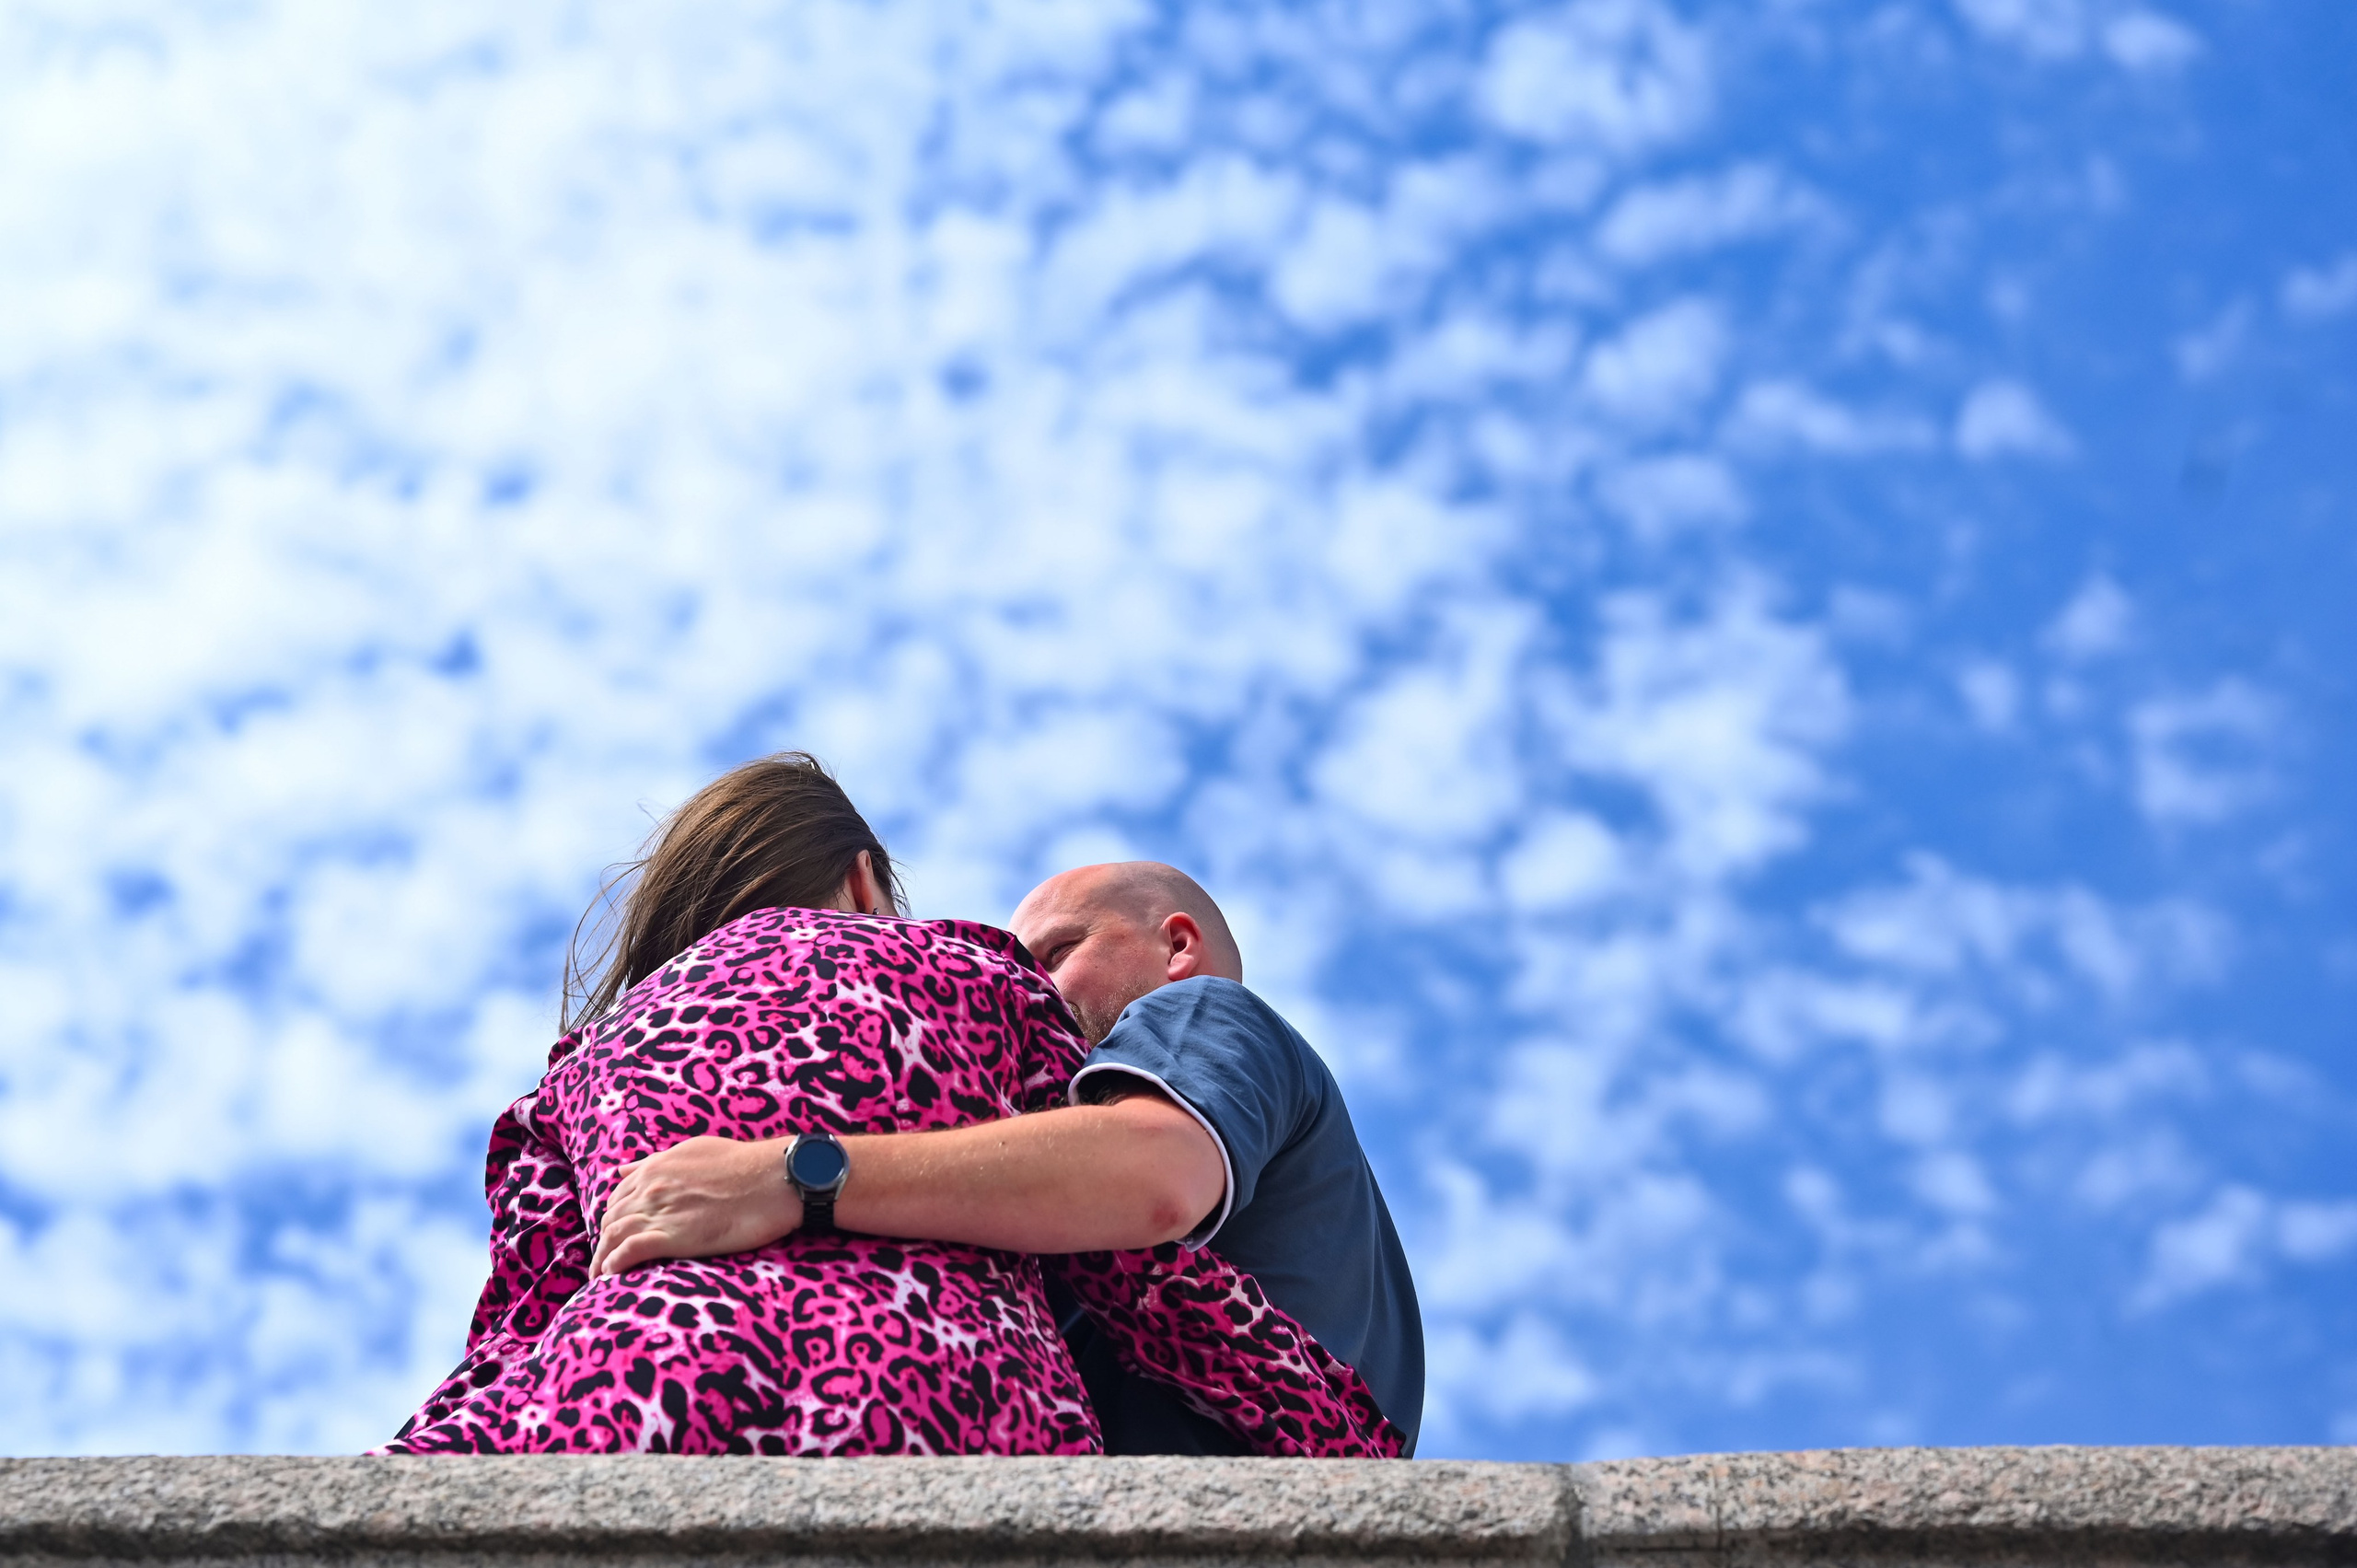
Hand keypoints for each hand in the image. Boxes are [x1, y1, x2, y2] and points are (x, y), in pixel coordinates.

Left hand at [590, 1135, 800, 1276]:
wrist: (773, 1177)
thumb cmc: (743, 1163)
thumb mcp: (693, 1150)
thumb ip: (656, 1161)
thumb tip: (623, 1169)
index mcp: (655, 1167)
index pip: (618, 1196)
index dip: (612, 1217)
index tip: (613, 1233)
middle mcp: (650, 1188)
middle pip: (611, 1218)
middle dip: (603, 1240)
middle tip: (604, 1260)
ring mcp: (659, 1211)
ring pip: (613, 1236)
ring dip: (601, 1258)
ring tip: (599, 1276)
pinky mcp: (672, 1236)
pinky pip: (629, 1252)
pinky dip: (614, 1264)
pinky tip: (610, 1276)